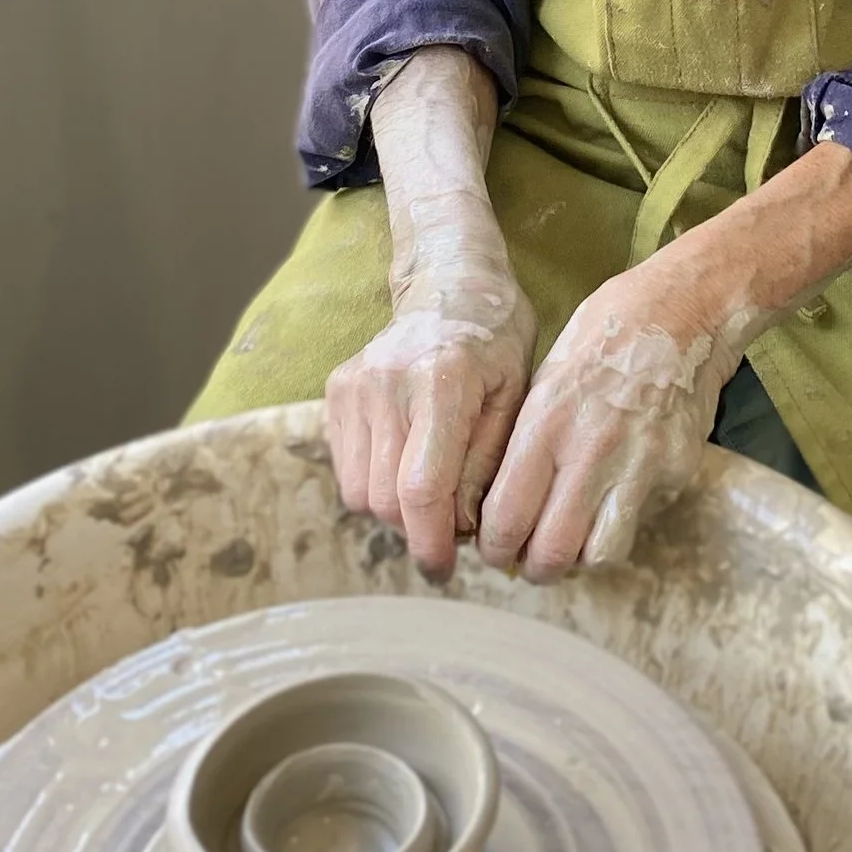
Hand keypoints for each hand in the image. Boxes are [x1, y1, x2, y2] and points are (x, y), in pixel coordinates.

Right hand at [325, 256, 535, 579]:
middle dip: (417, 529)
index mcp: (442, 383)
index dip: (430, 541)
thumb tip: (464, 530)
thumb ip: (488, 464)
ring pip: (359, 492)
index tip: (445, 569)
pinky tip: (407, 461)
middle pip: (385, 499)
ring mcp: (355, 386)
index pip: (421, 488)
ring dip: (394, 510)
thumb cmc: (496, 340)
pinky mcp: (336, 390)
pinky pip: (347, 467)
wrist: (450, 282)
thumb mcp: (516, 396)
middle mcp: (387, 384)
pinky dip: (375, 482)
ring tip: (430, 490)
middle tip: (451, 524)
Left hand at [476, 263, 746, 580]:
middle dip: (533, 567)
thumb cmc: (606, 334)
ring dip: (579, 559)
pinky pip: (639, 524)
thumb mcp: (547, 378)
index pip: (505, 517)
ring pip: (597, 555)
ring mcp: (637, 465)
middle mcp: (588, 451)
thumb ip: (527, 439)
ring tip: (572, 544)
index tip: (495, 546)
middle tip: (530, 559)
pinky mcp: (674, 472)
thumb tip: (506, 499)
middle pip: (549, 551)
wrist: (683, 310)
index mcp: (545, 424)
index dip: (494, 545)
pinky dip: (621, 527)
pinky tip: (614, 503)